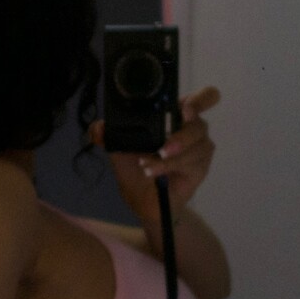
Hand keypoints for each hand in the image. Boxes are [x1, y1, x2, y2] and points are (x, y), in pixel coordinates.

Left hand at [86, 85, 219, 227]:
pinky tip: (152, 171)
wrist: (142, 201)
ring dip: (169, 152)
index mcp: (176, 115)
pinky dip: (168, 166)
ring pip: (196, 142)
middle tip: (168, 138)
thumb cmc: (136, 169)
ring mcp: (200, 147)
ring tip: (145, 162)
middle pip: (203, 120)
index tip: (186, 107)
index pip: (203, 97)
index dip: (201, 98)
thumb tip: (97, 128)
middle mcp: (192, 128)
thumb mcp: (119, 149)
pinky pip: (190, 162)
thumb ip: (109, 135)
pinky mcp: (200, 167)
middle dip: (185, 127)